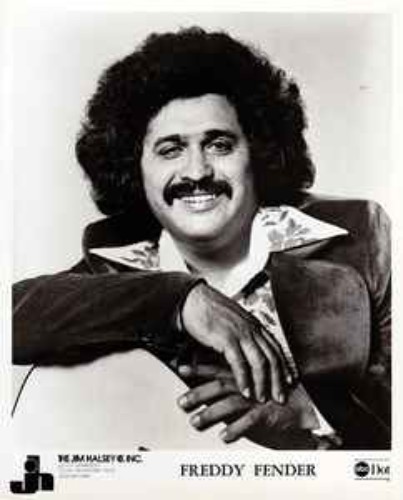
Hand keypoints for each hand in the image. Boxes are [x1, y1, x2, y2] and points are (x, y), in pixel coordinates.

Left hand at [178, 364, 319, 448]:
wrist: (300, 408)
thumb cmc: (267, 399)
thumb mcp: (245, 389)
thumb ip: (226, 388)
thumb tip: (200, 391)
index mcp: (241, 377)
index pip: (216, 371)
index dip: (198, 369)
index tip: (180, 369)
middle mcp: (246, 386)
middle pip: (219, 386)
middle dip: (198, 394)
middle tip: (181, 402)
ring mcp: (256, 400)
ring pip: (230, 404)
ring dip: (211, 413)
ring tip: (195, 422)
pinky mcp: (266, 415)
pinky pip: (248, 422)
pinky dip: (235, 429)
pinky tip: (223, 437)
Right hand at [180, 283, 291, 402]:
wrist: (193, 299)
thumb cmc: (210, 311)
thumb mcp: (234, 321)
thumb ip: (243, 334)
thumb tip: (247, 348)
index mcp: (254, 324)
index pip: (276, 347)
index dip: (284, 366)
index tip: (290, 381)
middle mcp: (252, 328)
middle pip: (272, 357)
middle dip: (278, 380)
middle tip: (281, 398)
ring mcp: (240, 333)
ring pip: (260, 362)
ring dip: (263, 383)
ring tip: (262, 399)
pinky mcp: (226, 339)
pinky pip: (239, 363)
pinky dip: (244, 380)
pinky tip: (245, 392)